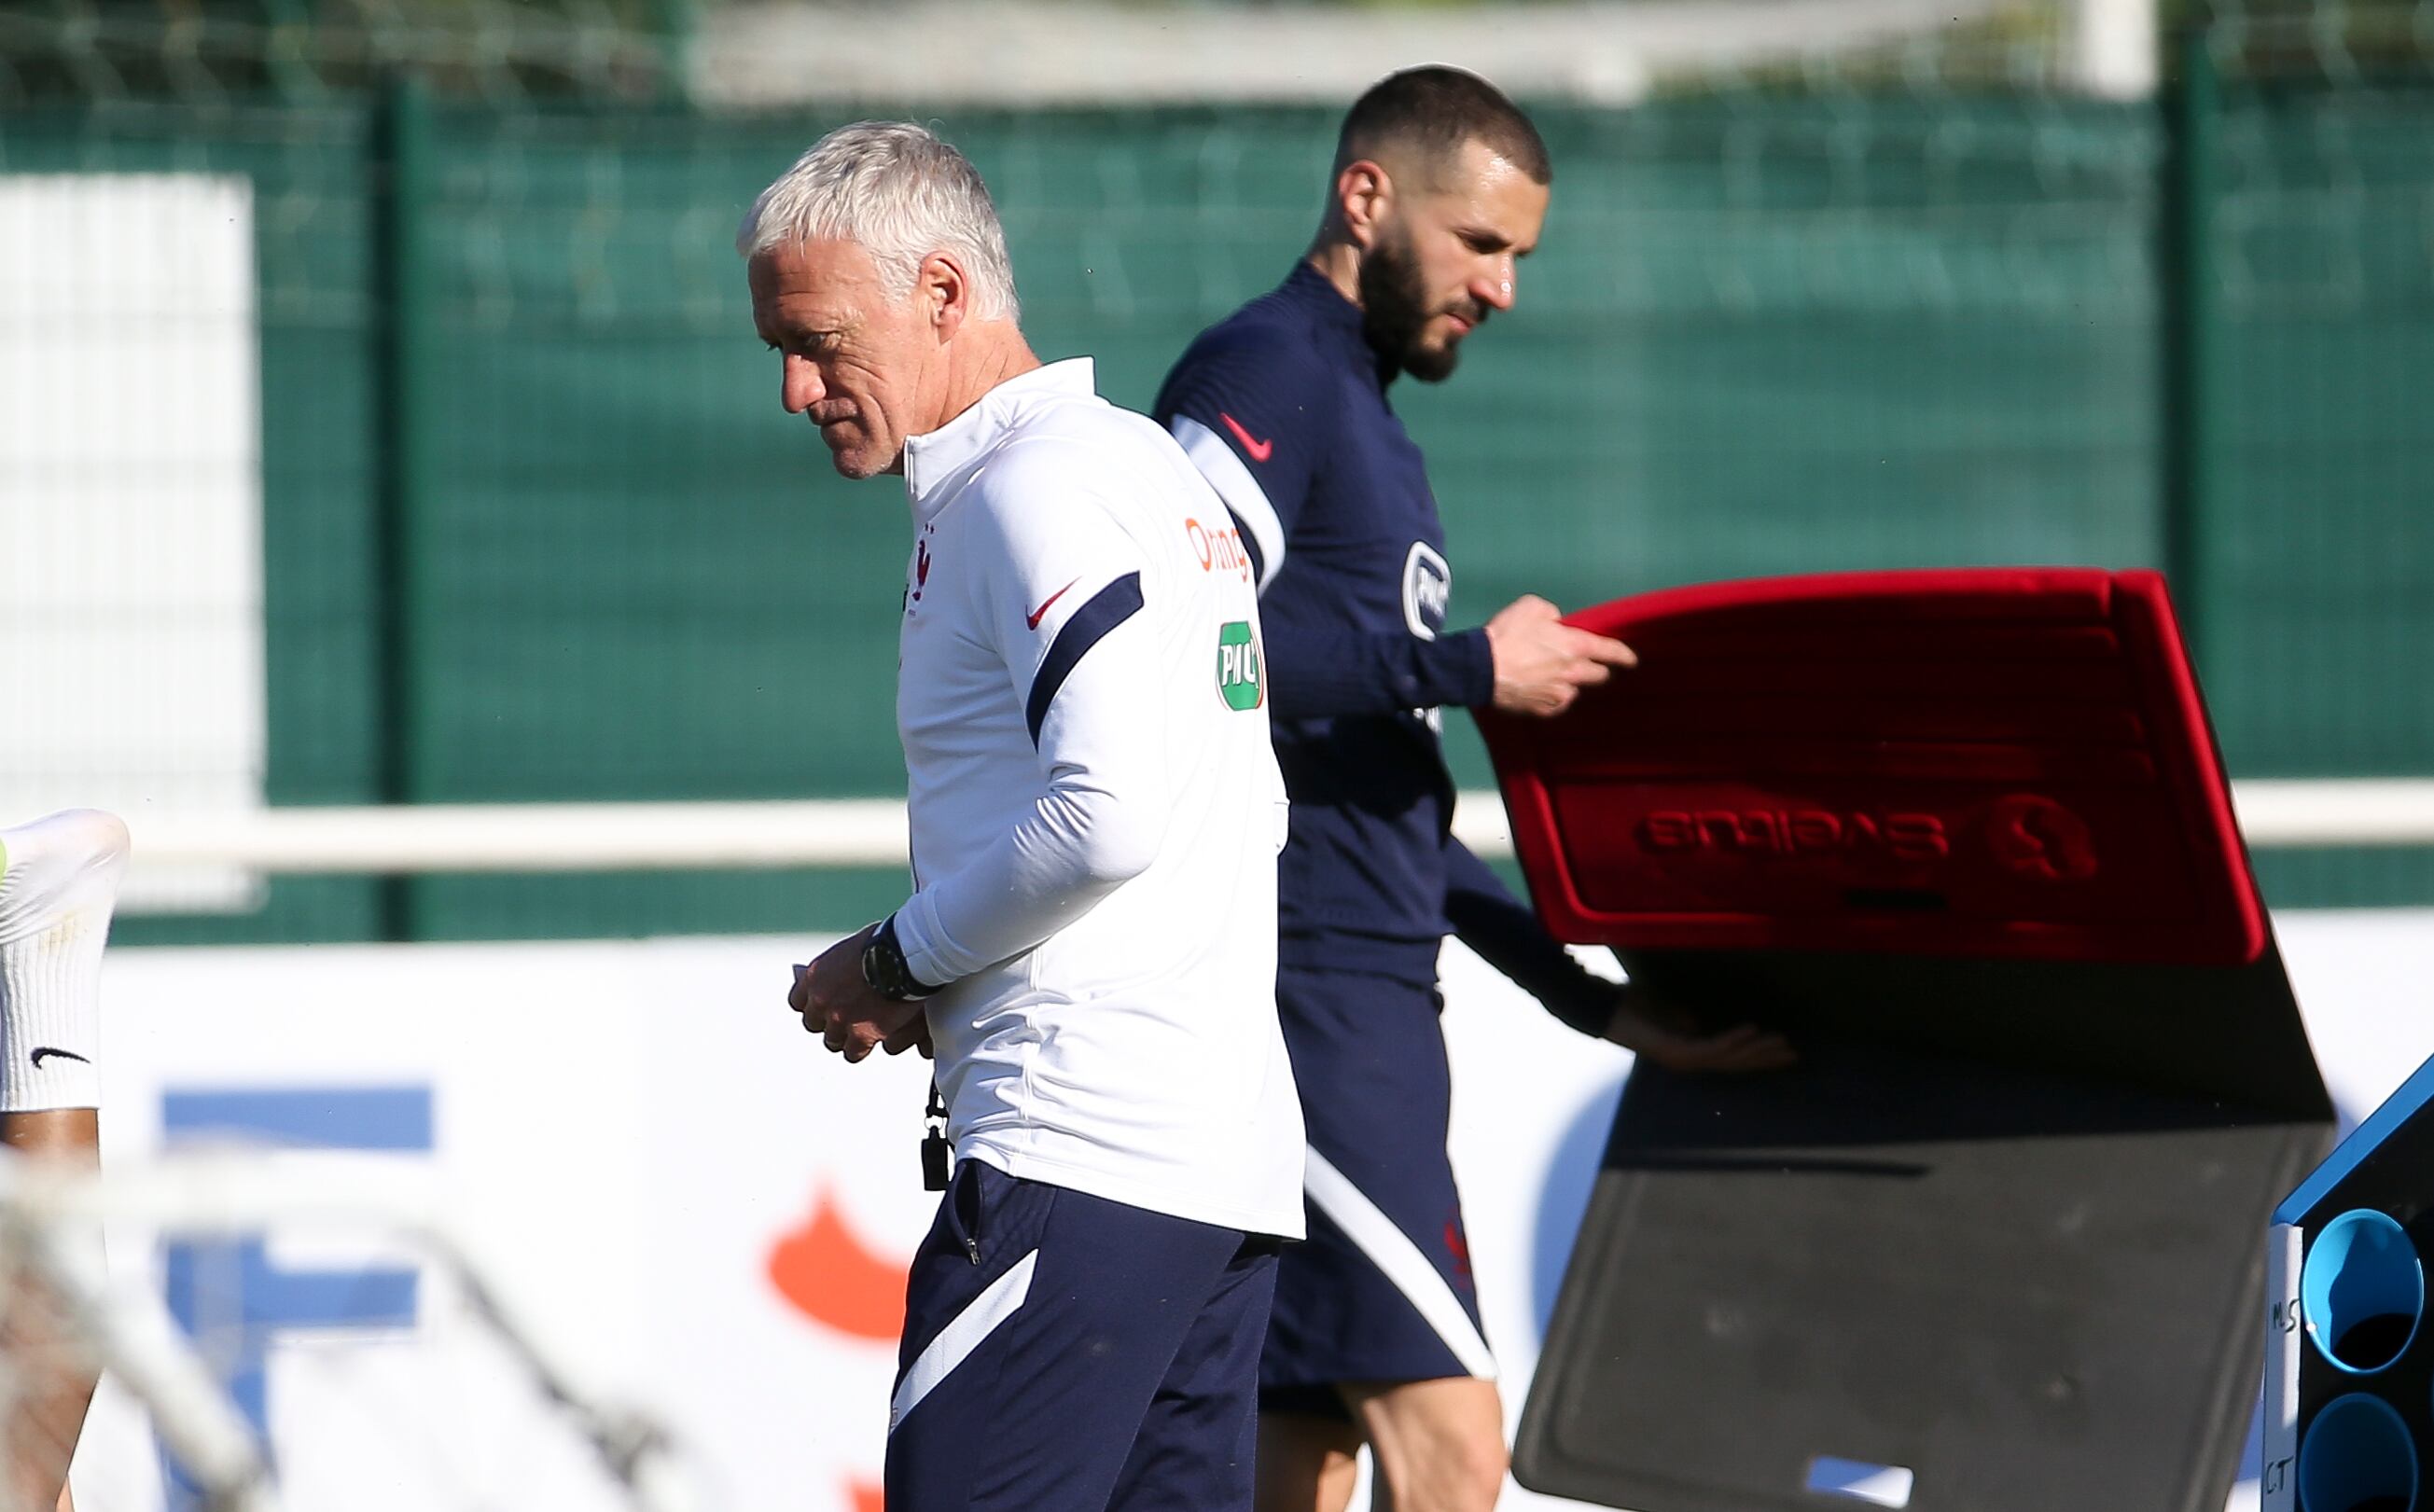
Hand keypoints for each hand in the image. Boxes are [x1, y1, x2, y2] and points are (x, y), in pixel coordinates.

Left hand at [789, 927, 927, 1063]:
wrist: (904, 956)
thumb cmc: (884, 944)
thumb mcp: (850, 949)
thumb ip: (837, 969)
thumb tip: (838, 977)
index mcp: (816, 976)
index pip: (798, 1002)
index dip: (813, 1005)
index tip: (823, 1005)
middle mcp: (822, 999)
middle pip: (813, 1024)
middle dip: (828, 1022)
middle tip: (844, 1018)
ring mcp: (840, 1019)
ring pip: (832, 1041)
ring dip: (844, 1037)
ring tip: (859, 1032)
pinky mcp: (862, 1035)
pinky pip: (853, 1053)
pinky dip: (861, 1049)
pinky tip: (870, 1043)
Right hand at [1484, 595, 1636, 716]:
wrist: (1480, 667)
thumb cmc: (1507, 633)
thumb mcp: (1531, 606)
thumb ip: (1551, 614)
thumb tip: (1556, 622)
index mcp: (1575, 646)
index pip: (1611, 651)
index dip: (1624, 655)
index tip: (1632, 660)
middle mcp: (1573, 673)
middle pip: (1598, 676)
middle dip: (1597, 670)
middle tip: (1586, 665)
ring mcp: (1559, 695)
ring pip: (1575, 691)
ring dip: (1569, 684)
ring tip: (1550, 677)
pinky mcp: (1543, 710)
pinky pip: (1556, 704)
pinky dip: (1552, 697)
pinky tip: (1537, 690)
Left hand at [1601, 984, 1795, 1073]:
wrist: (1604, 1009)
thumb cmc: (1630, 1007)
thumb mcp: (1663, 1011)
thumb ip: (1681, 1019)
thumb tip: (1697, 1021)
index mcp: (1688, 1051)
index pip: (1730, 1057)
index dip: (1756, 1055)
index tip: (1783, 1050)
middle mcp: (1688, 1060)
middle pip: (1735, 1062)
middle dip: (1765, 1058)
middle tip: (1794, 1055)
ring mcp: (1682, 1058)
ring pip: (1729, 1057)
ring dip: (1756, 1050)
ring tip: (1781, 1043)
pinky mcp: (1675, 1050)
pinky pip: (1711, 1046)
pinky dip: (1733, 1039)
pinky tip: (1752, 1029)